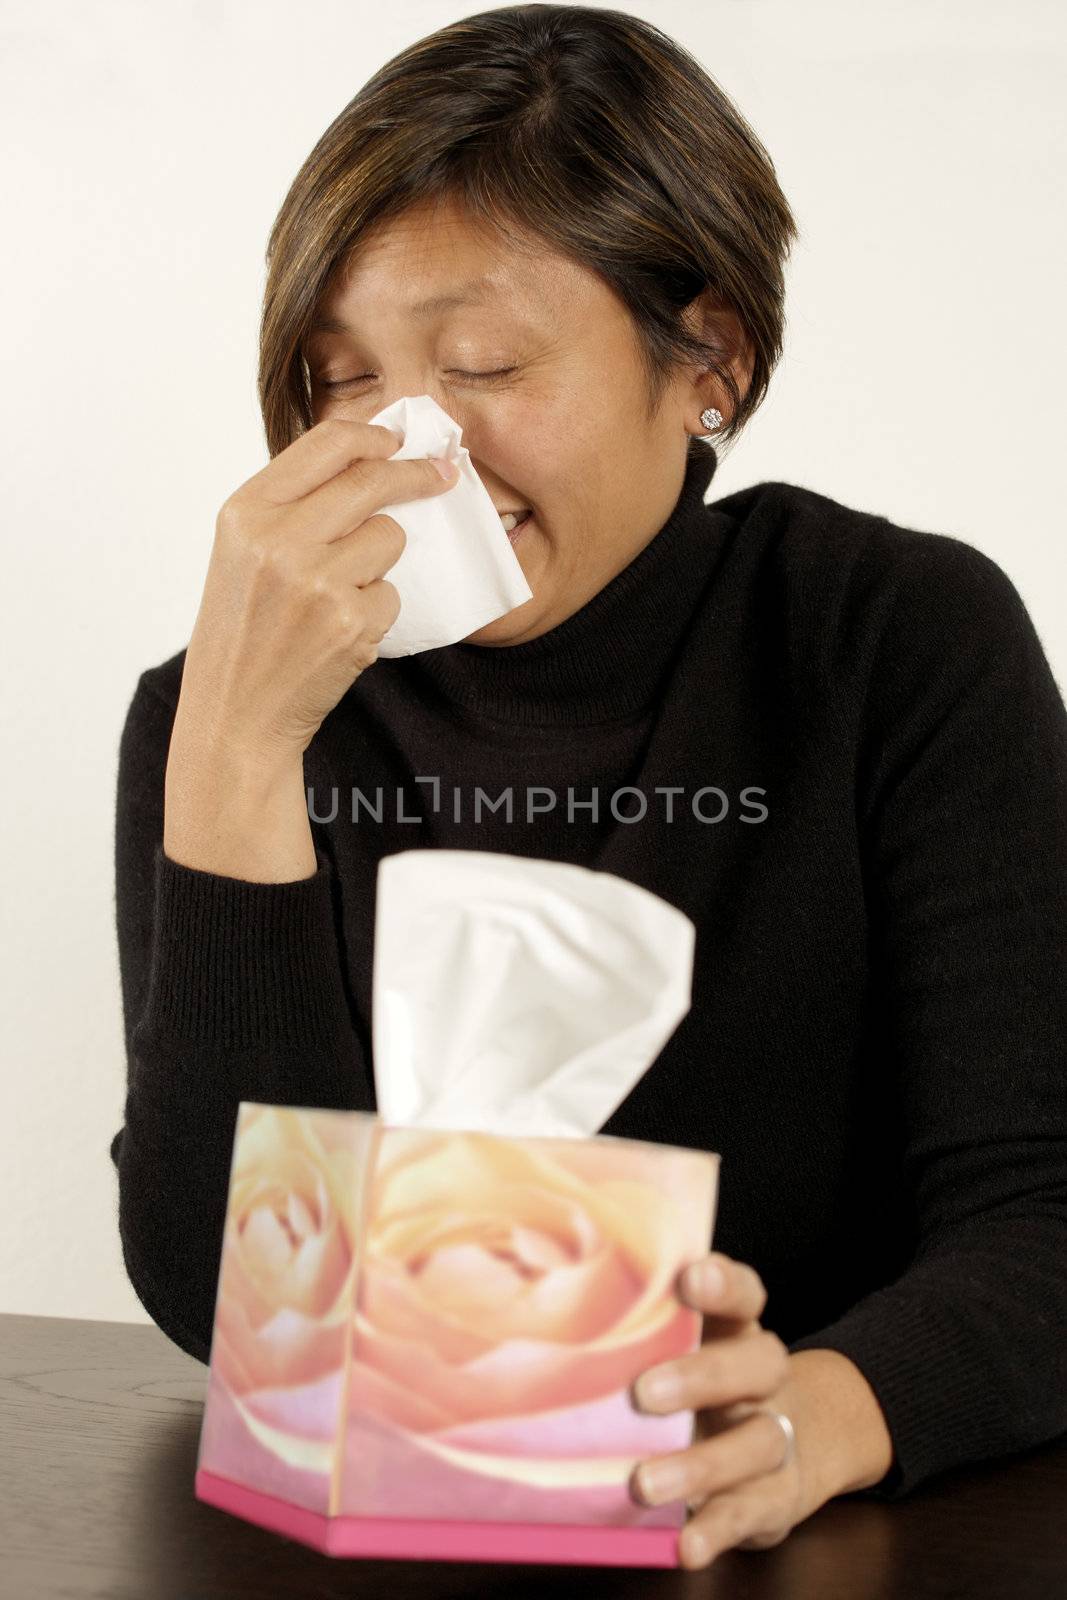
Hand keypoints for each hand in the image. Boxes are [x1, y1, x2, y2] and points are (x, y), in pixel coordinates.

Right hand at [177, 418, 458, 769]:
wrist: (235, 715)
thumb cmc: (242, 632)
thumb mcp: (243, 552)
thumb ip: (292, 504)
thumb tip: (369, 459)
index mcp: (245, 512)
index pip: (327, 444)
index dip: (376, 435)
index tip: (402, 441)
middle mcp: (277, 540)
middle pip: (370, 480)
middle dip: (416, 474)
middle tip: (443, 475)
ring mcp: (316, 582)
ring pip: (389, 537)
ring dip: (380, 561)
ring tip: (337, 595)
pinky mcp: (351, 622)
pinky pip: (392, 592)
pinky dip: (376, 610)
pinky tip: (338, 632)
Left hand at [628, 1252, 822, 1570]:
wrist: (792, 1448)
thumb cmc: (703, 1388)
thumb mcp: (683, 1351)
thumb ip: (636, 1334)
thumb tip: (540, 1328)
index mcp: (735, 1332)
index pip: (743, 1296)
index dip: (722, 1284)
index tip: (688, 1277)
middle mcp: (762, 1380)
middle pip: (758, 1363)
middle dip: (702, 1375)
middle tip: (643, 1393)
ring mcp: (774, 1437)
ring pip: (757, 1441)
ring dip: (700, 1464)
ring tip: (644, 1484)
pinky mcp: (773, 1497)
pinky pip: (748, 1512)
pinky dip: (716, 1529)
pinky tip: (686, 1544)